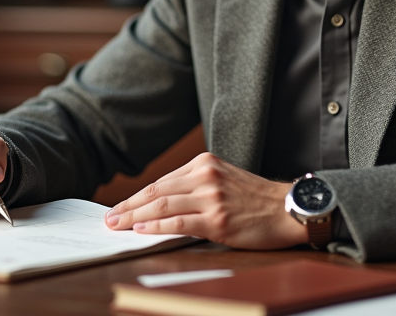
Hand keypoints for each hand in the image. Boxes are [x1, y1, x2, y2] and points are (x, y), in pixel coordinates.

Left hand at [103, 153, 308, 248]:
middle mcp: (205, 176)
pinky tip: (140, 231)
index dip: (136, 197)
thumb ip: (195, 187)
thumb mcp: (224, 179)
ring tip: (116, 226)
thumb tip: (161, 206)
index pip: (161, 182)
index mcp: (204, 164)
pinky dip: (155, 227)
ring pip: (161, 207)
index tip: (119, 208)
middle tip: (108, 219)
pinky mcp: (217, 219)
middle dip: (127, 207)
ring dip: (133, 218)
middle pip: (156, 193)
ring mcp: (211, 198)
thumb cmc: (256, 199)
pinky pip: (178, 223)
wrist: (287, 208)